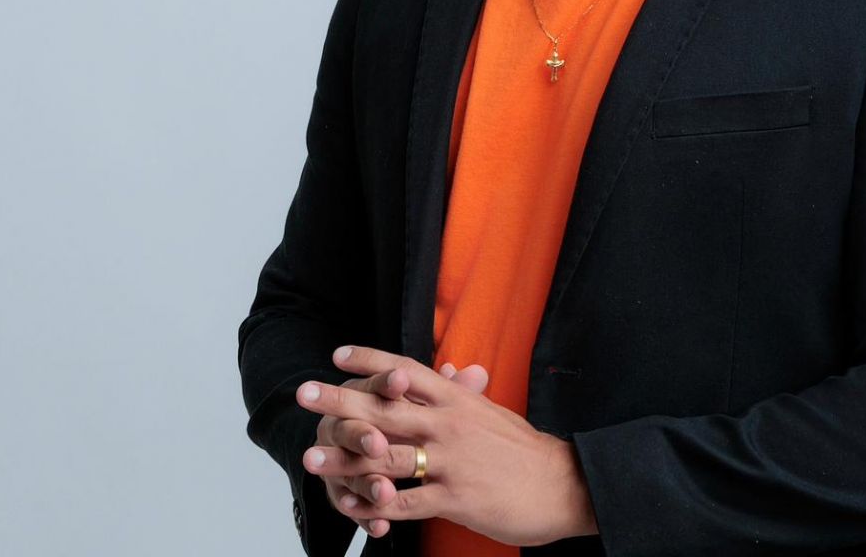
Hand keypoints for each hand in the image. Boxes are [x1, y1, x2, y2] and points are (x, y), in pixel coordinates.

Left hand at [296, 346, 597, 544]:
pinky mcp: (456, 498)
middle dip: (341, 401)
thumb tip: (445, 373)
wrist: (561, 483)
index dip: (371, 362)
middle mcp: (449, 423)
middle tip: (304, 393)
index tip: (337, 355)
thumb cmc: (523, 448)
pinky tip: (352, 510)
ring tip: (310, 458)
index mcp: (457, 399)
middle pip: (386, 409)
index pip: (406, 371)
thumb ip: (461, 394)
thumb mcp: (490, 411)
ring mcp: (451, 461)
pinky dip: (377, 508)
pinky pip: (407, 504)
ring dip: (345, 460)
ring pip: (387, 458)